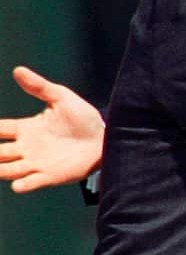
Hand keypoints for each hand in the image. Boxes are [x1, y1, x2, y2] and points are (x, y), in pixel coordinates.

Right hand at [0, 67, 105, 191]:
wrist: (106, 138)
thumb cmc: (83, 118)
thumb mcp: (61, 98)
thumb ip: (40, 87)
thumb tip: (18, 70)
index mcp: (27, 129)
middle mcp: (27, 147)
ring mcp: (37, 163)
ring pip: (8, 170)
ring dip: (0, 170)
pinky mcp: (50, 176)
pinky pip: (31, 182)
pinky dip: (23, 185)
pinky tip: (18, 185)